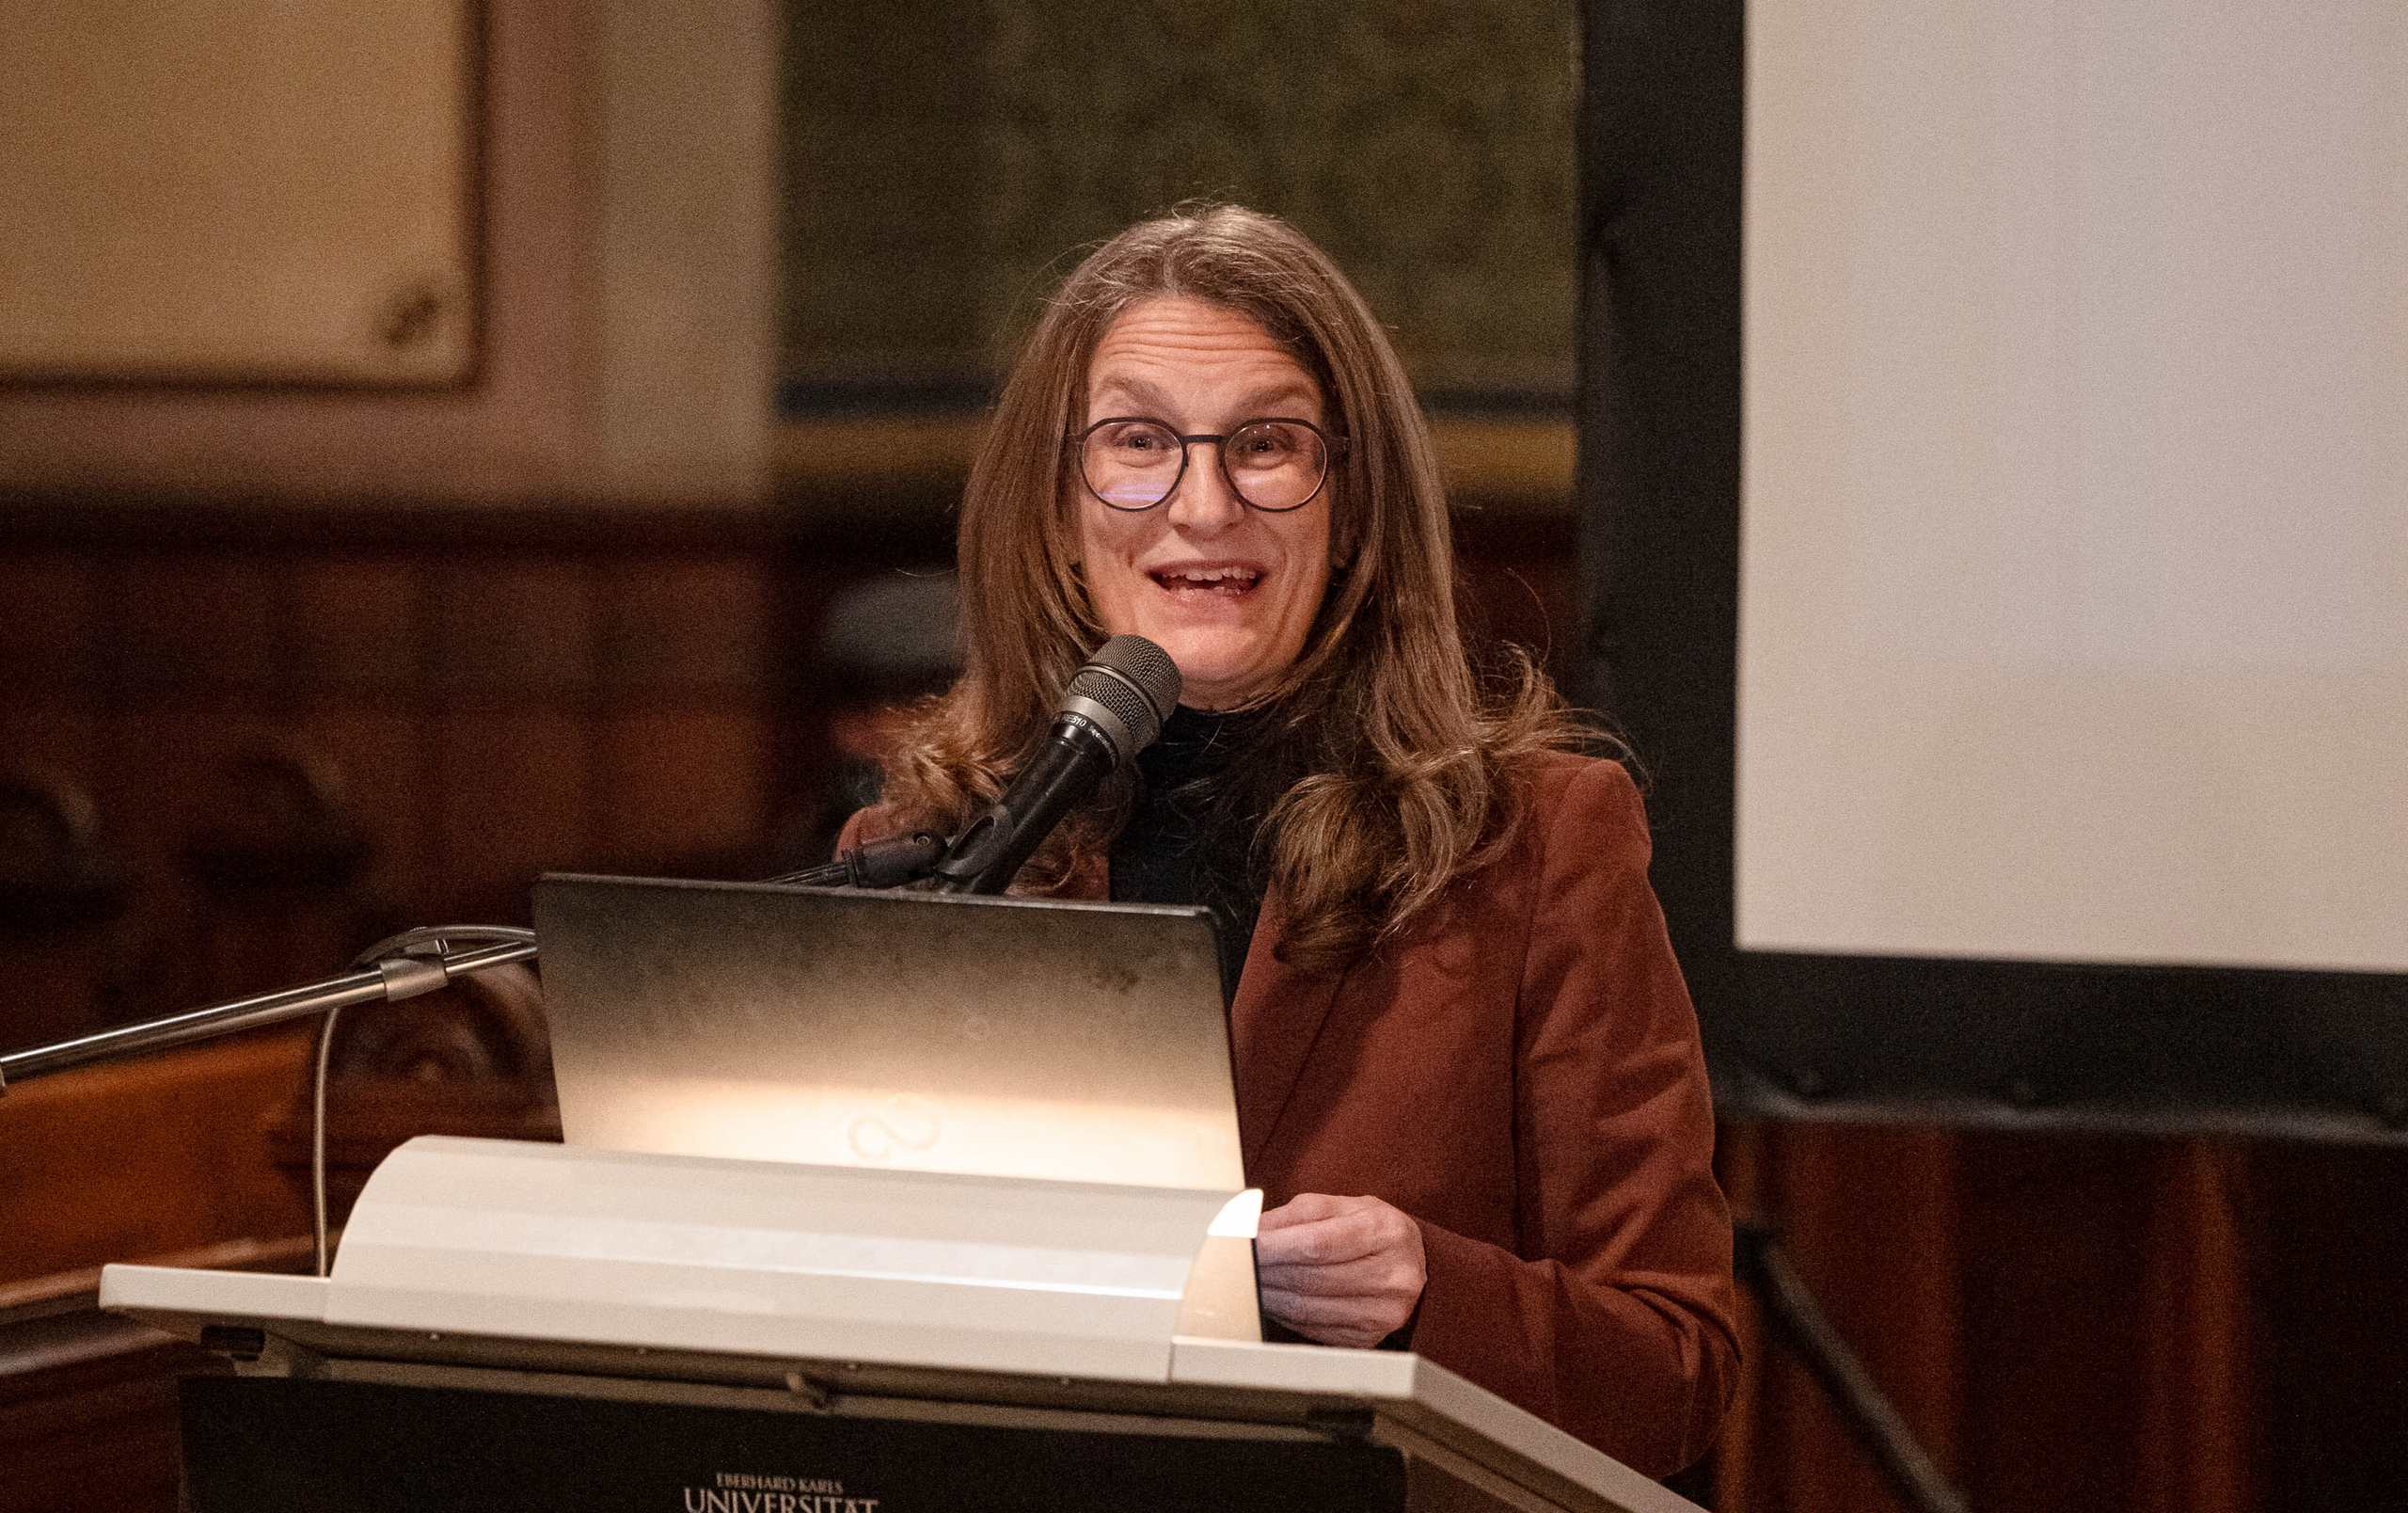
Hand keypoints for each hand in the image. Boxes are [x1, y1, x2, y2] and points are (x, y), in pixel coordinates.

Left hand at [1254, 1192, 1426, 1348]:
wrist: (1414, 1262)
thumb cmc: (1370, 1228)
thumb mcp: (1340, 1206)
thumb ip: (1294, 1216)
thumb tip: (1249, 1231)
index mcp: (1386, 1232)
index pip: (1317, 1243)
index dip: (1274, 1247)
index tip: (1242, 1246)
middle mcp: (1393, 1276)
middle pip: (1311, 1279)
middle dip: (1265, 1272)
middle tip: (1234, 1266)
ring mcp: (1384, 1313)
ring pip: (1308, 1309)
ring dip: (1268, 1297)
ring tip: (1245, 1284)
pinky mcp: (1369, 1338)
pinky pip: (1313, 1329)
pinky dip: (1284, 1316)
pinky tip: (1270, 1302)